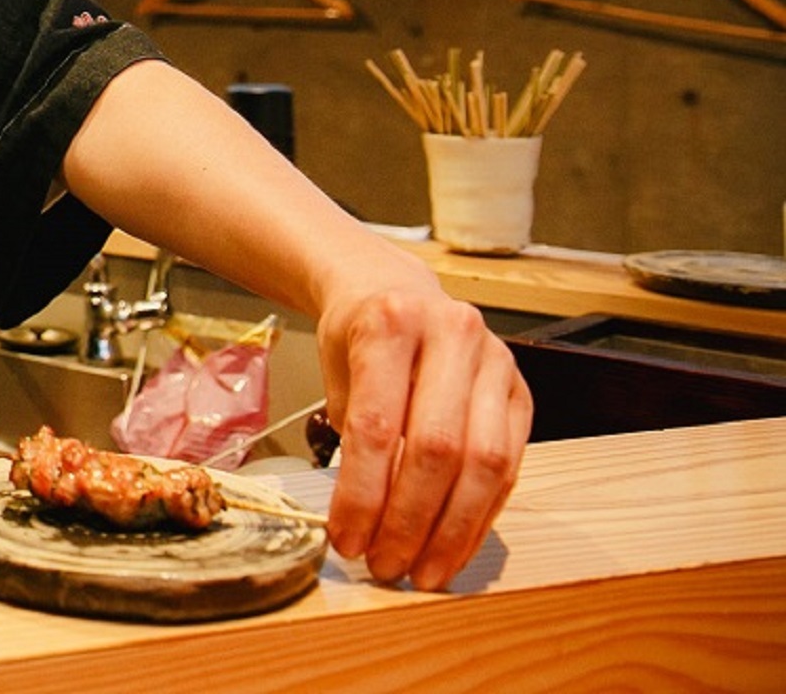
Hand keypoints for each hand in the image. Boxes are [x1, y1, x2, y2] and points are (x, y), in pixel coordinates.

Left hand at [313, 266, 531, 589]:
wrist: (395, 286)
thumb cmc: (360, 333)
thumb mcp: (337, 367)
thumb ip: (353, 433)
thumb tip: (361, 522)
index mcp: (393, 323)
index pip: (378, 425)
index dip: (363, 492)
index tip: (347, 538)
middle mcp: (453, 335)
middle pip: (438, 448)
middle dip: (410, 521)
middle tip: (386, 564)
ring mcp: (496, 361)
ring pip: (485, 463)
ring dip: (453, 530)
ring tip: (423, 571)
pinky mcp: (522, 390)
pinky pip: (509, 465)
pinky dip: (481, 515)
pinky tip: (455, 545)